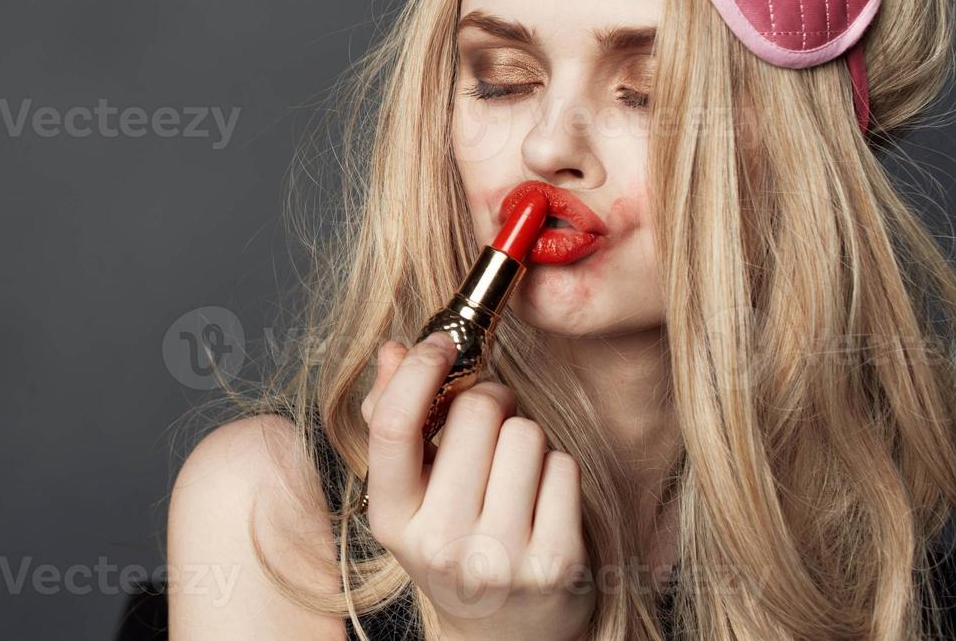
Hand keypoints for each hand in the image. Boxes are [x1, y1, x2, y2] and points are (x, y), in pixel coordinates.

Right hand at [360, 331, 594, 640]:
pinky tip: (542, 500)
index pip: (393, 427)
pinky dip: (557, 471)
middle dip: (489, 403)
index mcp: (392, 519)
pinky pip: (563, 467)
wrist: (508, 635)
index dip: (418, 371)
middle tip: (490, 427)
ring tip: (515, 473)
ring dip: (526, 438)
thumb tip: (392, 349)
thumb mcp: (412, 495)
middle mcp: (439, 543)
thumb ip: (394, 417)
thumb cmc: (456, 542)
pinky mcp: (555, 565)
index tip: (440, 343)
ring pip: (525, 434)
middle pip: (476, 413)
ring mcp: (499, 558)